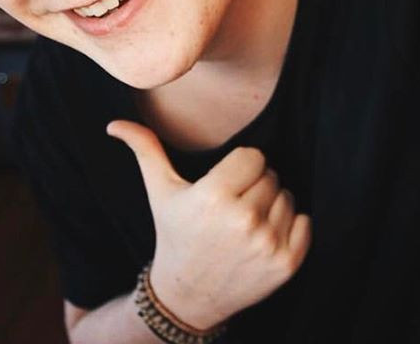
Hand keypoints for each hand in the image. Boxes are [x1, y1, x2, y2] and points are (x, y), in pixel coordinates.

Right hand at [107, 119, 311, 329]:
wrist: (187, 295)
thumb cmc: (174, 234)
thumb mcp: (159, 191)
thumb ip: (145, 151)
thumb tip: (114, 124)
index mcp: (213, 197)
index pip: (254, 156)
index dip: (240, 167)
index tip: (226, 184)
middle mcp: (242, 221)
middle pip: (271, 175)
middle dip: (255, 186)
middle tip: (233, 206)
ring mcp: (266, 245)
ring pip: (287, 197)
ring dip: (272, 205)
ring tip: (245, 223)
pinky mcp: (285, 265)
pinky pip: (305, 222)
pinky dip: (291, 226)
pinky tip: (263, 237)